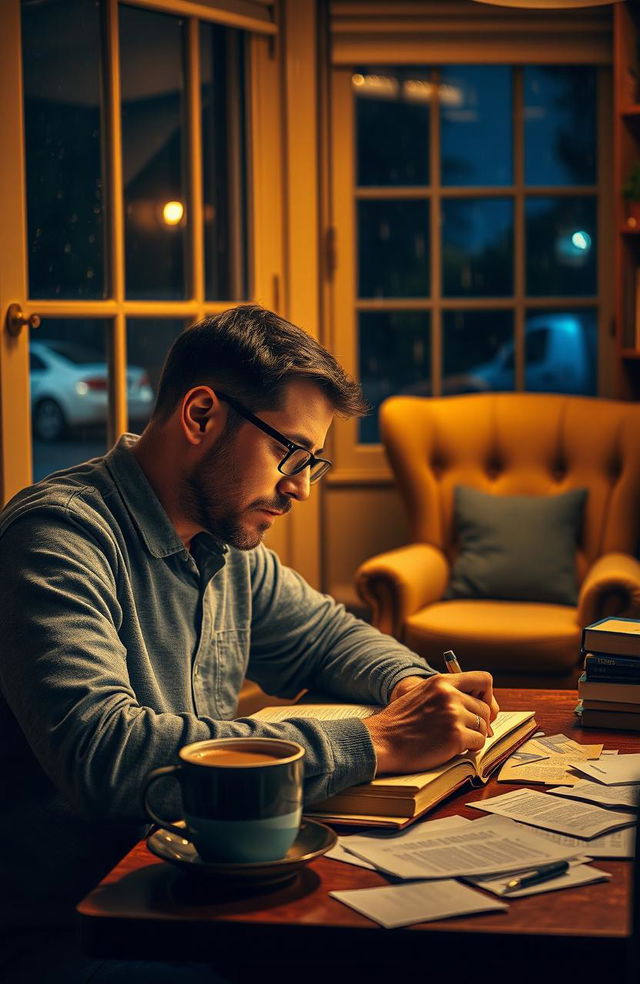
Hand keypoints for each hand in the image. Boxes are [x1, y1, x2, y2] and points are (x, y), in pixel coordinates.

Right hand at [364, 671, 498, 775]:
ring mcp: (453, 715)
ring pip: (483, 727)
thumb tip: (479, 707)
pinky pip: (479, 742)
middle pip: (485, 708)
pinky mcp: (455, 736)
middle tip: (467, 732)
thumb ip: (446, 695)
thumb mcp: (421, 695)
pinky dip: (471, 748)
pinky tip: (454, 749)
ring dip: (474, 736)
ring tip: (456, 741)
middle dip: (479, 722)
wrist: (381, 741)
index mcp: (441, 682)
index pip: (483, 680)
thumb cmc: (399, 723)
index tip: (481, 708)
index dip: (487, 696)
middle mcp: (449, 695)